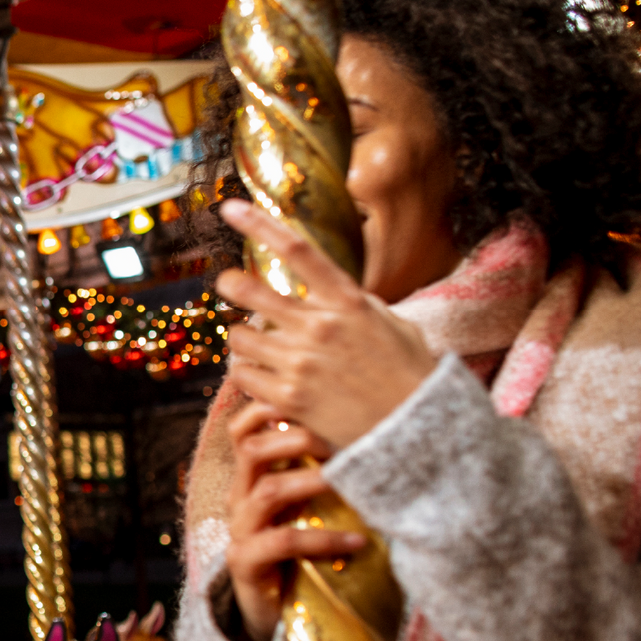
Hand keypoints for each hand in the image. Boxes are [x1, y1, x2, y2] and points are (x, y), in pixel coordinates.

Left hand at [213, 201, 439, 448]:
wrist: (414, 432)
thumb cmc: (408, 376)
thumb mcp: (394, 324)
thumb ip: (357, 303)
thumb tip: (329, 288)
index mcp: (348, 302)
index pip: (297, 251)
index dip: (259, 224)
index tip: (231, 208)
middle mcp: (320, 327)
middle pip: (250, 290)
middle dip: (230, 283)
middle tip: (226, 283)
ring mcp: (301, 363)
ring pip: (240, 336)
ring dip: (242, 338)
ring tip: (256, 345)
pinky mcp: (288, 398)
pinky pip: (242, 375)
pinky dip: (246, 373)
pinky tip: (262, 377)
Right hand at [224, 402, 366, 640]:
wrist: (271, 607)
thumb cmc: (298, 543)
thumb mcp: (304, 500)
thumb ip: (317, 467)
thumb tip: (364, 426)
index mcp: (248, 475)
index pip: (243, 428)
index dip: (269, 408)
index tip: (313, 397)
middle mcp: (238, 496)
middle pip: (252, 449)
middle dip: (297, 438)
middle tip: (340, 439)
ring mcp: (240, 529)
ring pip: (268, 490)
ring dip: (313, 481)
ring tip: (350, 481)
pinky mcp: (247, 562)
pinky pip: (283, 542)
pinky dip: (324, 539)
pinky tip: (358, 541)